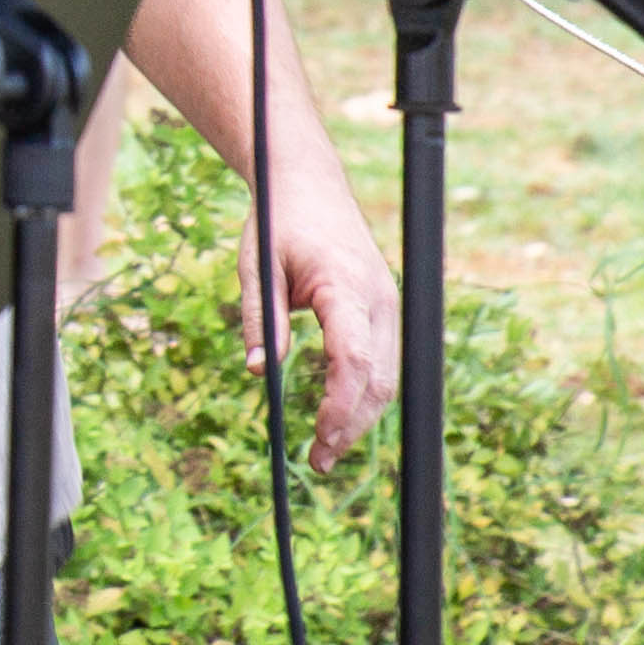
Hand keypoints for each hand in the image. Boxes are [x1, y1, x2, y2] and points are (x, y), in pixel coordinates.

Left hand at [239, 171, 396, 468]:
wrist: (308, 183)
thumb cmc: (278, 221)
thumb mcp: (256, 266)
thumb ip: (261, 319)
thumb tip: (259, 373)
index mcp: (344, 285)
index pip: (351, 359)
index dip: (339, 405)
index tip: (318, 440)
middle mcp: (378, 298)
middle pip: (376, 378)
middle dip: (350, 425)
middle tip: (317, 461)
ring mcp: (387, 304)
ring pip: (385, 374)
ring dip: (360, 416)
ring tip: (324, 449)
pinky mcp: (383, 308)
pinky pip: (381, 360)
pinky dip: (364, 392)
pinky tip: (340, 416)